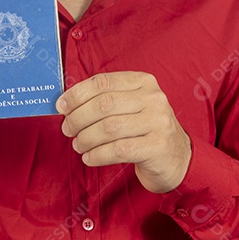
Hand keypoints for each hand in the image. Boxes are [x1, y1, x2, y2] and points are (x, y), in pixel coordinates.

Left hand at [57, 71, 191, 192]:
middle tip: (67, 129)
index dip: (77, 94)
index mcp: (143, 81)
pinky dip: (97, 155)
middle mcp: (153, 98)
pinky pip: (118, 150)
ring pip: (109, 128)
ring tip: (78, 145)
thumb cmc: (143, 129)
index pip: (103, 82)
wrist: (176, 157)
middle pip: (104, 105)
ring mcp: (158, 122)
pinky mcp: (158, 146)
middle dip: (78, 118)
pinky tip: (89, 158)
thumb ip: (103, 100)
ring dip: (86, 138)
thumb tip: (65, 103)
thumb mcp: (129, 106)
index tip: (61, 106)